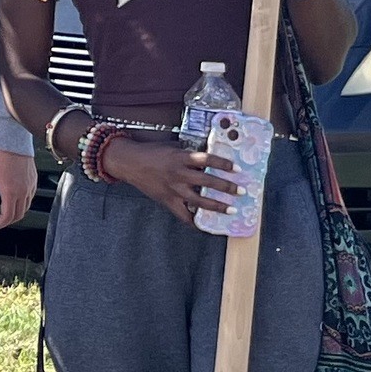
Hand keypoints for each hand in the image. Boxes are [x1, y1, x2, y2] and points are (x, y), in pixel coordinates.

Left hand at [0, 141, 36, 229]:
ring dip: (16, 212)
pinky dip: (22, 202)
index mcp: (11, 190)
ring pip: (26, 207)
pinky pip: (30, 197)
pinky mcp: (34, 179)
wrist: (12, 136)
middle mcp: (24, 190)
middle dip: (7, 220)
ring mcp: (31, 185)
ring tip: (4, 209)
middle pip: (19, 215)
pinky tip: (13, 197)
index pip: (8, 216)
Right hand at [107, 128, 239, 230]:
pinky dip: (194, 221)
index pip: (207, 160)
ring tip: (231, 210)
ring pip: (200, 201)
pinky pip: (183, 215)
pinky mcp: (167, 201)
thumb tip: (209, 160)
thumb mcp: (172, 147)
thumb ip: (189, 154)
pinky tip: (204, 224)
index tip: (237, 169)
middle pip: (208, 182)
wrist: (129, 162)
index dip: (223, 164)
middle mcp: (178, 174)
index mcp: (181, 158)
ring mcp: (173, 189)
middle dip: (227, 187)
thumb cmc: (151, 152)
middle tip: (241, 191)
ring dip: (218, 206)